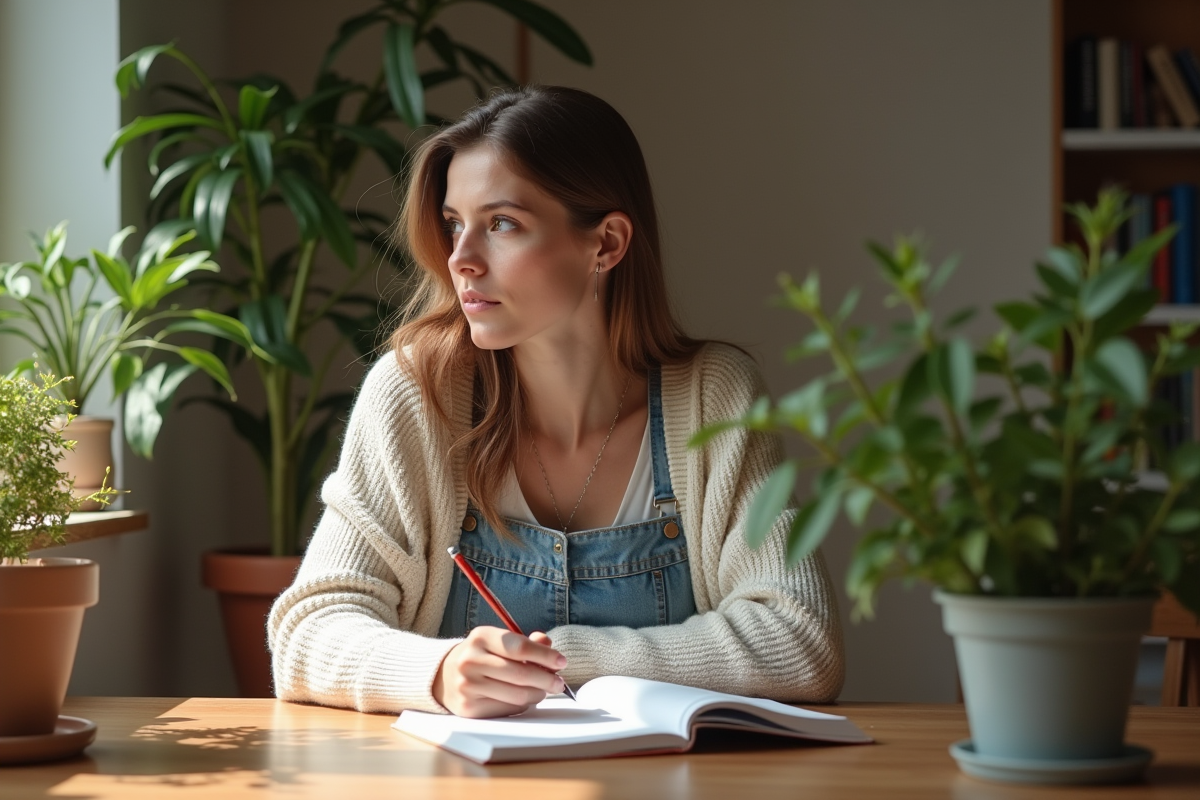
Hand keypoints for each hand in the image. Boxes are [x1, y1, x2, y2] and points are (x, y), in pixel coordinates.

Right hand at [432, 627, 566, 717]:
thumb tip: (548, 647)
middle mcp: (470, 661)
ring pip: (517, 695)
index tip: (561, 661)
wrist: (445, 677)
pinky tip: (523, 698)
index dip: (544, 656)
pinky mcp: (469, 708)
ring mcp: (468, 686)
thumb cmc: (482, 656)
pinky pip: (507, 709)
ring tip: (542, 690)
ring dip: (537, 694)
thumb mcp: (499, 641)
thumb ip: (526, 642)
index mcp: (480, 637)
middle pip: (520, 674)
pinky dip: (522, 705)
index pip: (519, 647)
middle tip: (559, 683)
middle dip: (546, 680)